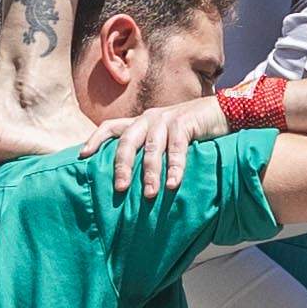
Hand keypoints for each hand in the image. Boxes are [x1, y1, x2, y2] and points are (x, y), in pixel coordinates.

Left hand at [97, 94, 231, 195]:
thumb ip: (150, 151)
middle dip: (122, 165)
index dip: (95, 139)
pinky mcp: (185, 122)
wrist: (223, 112)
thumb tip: (135, 181)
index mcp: (141, 122)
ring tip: (149, 195)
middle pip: (127, 141)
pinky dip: (175, 167)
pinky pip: (177, 147)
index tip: (83, 156)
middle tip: (120, 188)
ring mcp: (167, 119)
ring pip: (152, 148)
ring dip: (150, 173)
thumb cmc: (192, 131)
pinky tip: (173, 184)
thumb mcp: (166, 138)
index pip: (111, 126)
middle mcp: (149, 118)